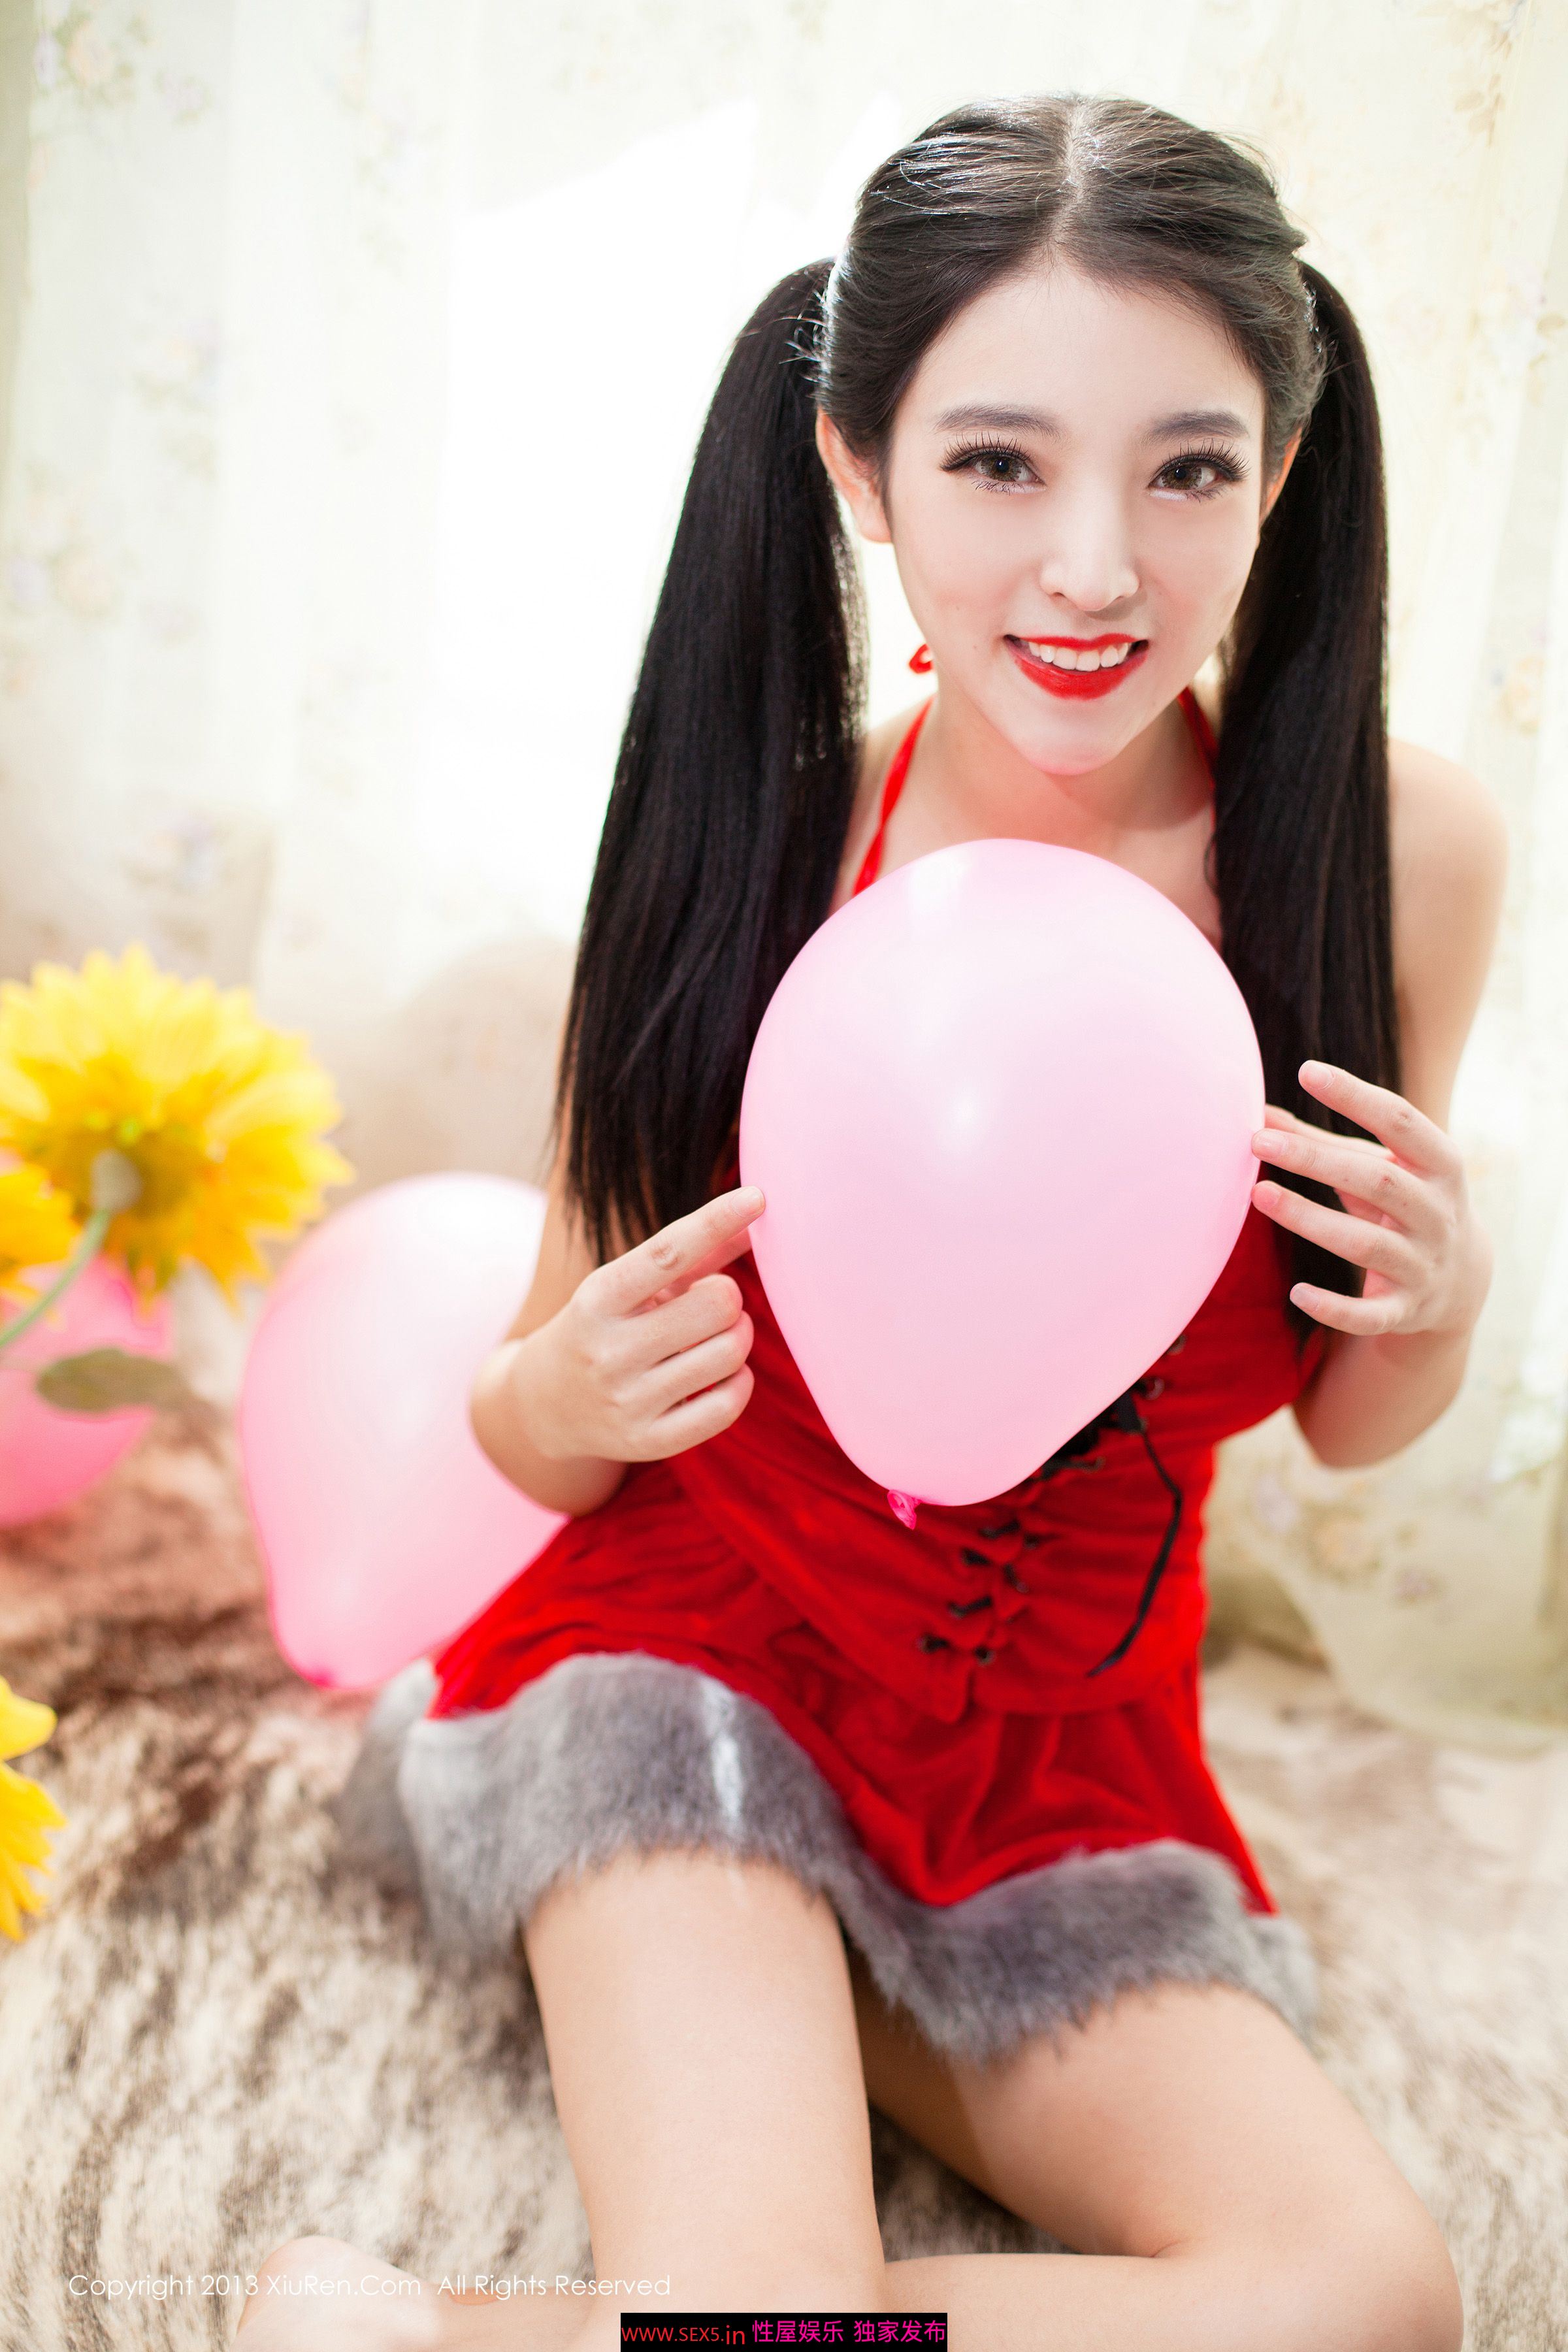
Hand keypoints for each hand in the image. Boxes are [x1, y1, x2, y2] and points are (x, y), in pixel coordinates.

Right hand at [526, 1184, 765, 1461]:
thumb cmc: (603, 1328)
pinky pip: (728, 1405)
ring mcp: (628, 1401)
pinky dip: (739, 1382)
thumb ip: (693, 1254)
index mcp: (598, 1298)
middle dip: (729, 1298)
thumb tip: (754, 1215)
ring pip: (730, 1353)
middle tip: (714, 1304)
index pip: (668, 1251)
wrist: (544, 1406)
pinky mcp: (648, 1441)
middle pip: (718, 1304)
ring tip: (713, 1338)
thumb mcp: (629, 1286)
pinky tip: (720, 1376)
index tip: (757, 1197)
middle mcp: (608, 1350)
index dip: (716, 1219)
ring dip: (737, 1337)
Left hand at [1249, 1060, 1490, 1339]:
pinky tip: (1296, 1293)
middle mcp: (1439, 1213)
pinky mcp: (1406, 1309)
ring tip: (1258, 1194)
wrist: (1463, 1281)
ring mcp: (1425, 1263)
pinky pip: (1370, 1313)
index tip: (1307, 1071)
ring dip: (1309, 1220)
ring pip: (1365, 1243)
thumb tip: (1257, 1112)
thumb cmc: (1402, 1203)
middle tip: (1257, 1142)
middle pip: (1378, 1180)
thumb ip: (1321, 1141)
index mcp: (1439, 1165)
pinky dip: (1335, 1307)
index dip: (1356, 1096)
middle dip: (1315, 1161)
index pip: (1401, 1120)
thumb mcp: (1378, 1166)